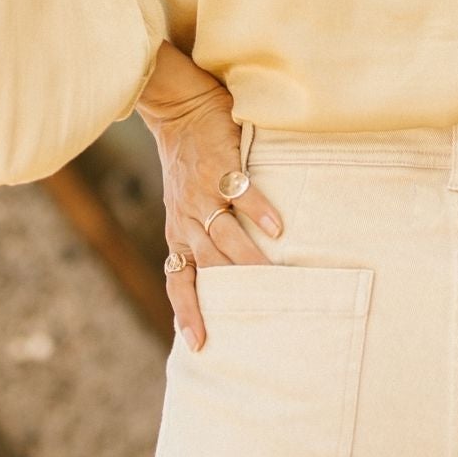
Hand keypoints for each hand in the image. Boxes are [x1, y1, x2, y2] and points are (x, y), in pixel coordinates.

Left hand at [136, 43, 283, 350]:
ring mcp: (202, 194)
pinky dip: (258, 210)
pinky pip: (240, 193)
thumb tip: (229, 270)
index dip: (187, 312)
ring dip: (247, 260)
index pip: (178, 282)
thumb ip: (202, 235)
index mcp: (179, 233)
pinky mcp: (220, 167)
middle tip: (255, 321)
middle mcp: (187, 220)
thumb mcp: (187, 206)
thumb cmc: (189, 163)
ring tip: (273, 281)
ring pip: (223, 235)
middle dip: (228, 296)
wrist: (179, 111)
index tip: (200, 345)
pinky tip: (278, 228)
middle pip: (208, 266)